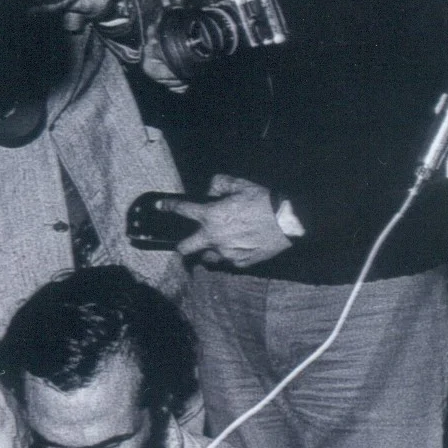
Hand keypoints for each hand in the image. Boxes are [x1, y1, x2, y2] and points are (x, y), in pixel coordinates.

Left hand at [170, 173, 293, 267]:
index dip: (168, 206)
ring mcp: (226, 253)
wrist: (288, 221)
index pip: (181, 210)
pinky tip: (239, 247)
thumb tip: (211, 188)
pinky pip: (228, 262)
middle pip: (184, 248)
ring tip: (219, 244)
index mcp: (210, 216)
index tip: (160, 206)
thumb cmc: (264, 200)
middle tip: (189, 240)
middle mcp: (213, 237)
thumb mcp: (241, 184)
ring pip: (207, 257)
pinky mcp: (240, 263)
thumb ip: (220, 184)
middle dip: (182, 245)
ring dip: (209, 251)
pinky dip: (230, 255)